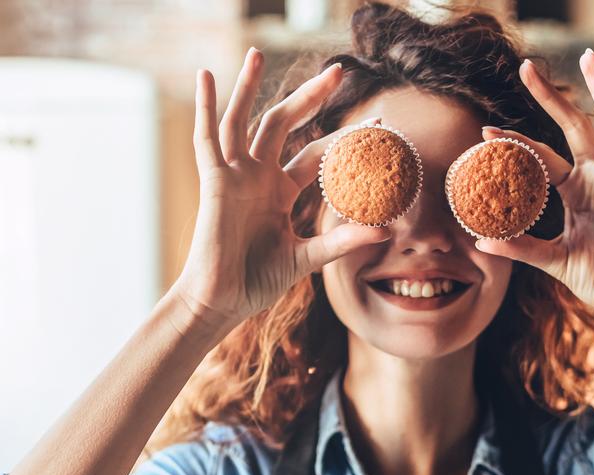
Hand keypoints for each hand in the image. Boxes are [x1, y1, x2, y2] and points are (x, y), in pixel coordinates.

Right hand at [174, 48, 390, 328]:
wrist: (222, 302)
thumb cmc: (257, 282)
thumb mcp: (307, 258)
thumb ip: (342, 241)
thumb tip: (387, 231)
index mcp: (280, 191)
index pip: (317, 154)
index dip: (344, 138)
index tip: (379, 123)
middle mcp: (258, 176)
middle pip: (284, 123)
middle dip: (310, 97)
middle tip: (338, 70)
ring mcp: (235, 176)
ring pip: (244, 120)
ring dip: (249, 86)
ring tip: (257, 53)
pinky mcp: (214, 182)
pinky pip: (208, 138)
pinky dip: (205, 107)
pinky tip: (206, 77)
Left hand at [474, 50, 593, 332]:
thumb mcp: (553, 260)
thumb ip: (521, 248)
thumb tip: (480, 241)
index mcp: (575, 191)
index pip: (541, 157)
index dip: (516, 142)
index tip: (485, 131)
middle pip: (574, 125)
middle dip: (552, 97)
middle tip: (525, 67)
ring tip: (589, 57)